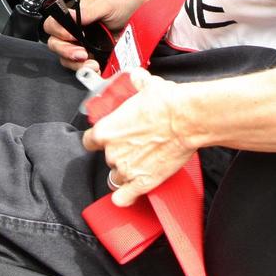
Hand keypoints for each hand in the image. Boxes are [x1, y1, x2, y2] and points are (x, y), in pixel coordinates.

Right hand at [43, 0, 143, 70]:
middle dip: (66, 50)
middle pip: (55, 43)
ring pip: (66, 59)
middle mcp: (75, 31)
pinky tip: (96, 67)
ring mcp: (82, 46)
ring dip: (76, 63)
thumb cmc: (125, 8)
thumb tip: (70, 15)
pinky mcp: (92, 59)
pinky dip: (86, 70)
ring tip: (91, 62)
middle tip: (81, 53)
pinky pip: (81, 68)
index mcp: (74, 16)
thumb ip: (89, 10)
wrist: (145, 22)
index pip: (53, 24)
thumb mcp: (108, 5)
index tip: (70, 35)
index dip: (57, 30)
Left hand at [82, 70, 194, 206]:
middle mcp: (111, 152)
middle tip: (135, 146)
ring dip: (125, 173)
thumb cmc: (166, 102)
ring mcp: (126, 170)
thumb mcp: (146, 86)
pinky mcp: (142, 183)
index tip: (108, 139)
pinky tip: (130, 193)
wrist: (187, 119)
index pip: (89, 141)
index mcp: (106, 130)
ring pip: (116, 178)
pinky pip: (123, 198)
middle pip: (107, 159)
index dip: (98, 141)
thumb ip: (137, 82)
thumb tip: (137, 77)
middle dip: (119, 154)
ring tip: (139, 164)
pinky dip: (125, 197)